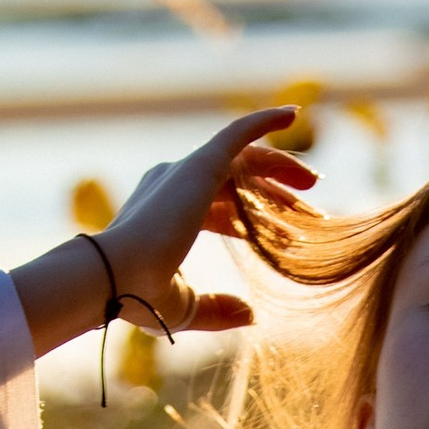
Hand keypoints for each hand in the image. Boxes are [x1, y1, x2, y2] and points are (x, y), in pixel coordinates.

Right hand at [11, 108, 315, 361]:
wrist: (115, 276)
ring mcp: (185, 171)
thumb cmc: (139, 297)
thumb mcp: (185, 308)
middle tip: (307, 204)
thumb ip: (217, 309)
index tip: (286, 235)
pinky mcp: (200, 164)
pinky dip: (264, 120)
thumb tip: (250, 314)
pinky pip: (238, 132)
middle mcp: (173, 184)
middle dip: (272, 190)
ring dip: (279, 166)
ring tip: (313, 182)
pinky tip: (292, 114)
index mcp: (165, 213)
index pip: (219, 207)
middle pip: (236, 180)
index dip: (253, 220)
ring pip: (244, 159)